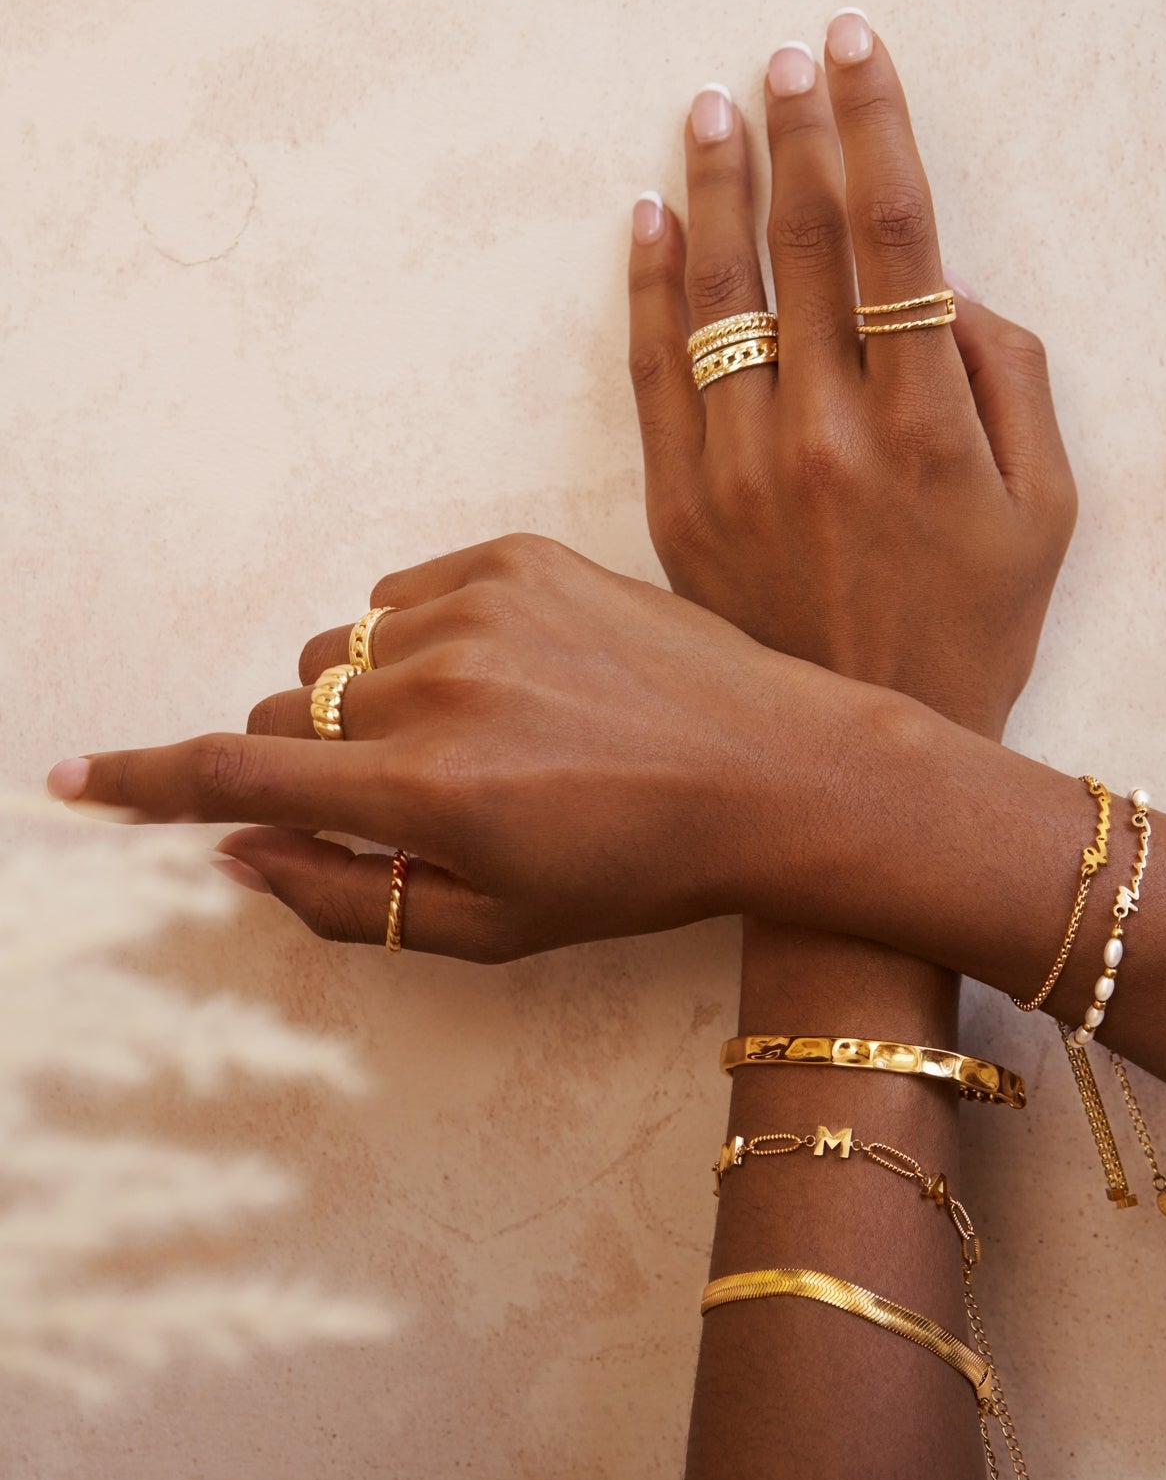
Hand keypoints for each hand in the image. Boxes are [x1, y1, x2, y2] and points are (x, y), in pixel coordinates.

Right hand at [47, 535, 887, 960]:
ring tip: (481, 729)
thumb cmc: (642, 869)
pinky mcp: (521, 554)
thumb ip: (350, 899)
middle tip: (402, 786)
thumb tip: (240, 851)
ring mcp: (478, 607)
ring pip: (346, 647)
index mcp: (425, 793)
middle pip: (285, 707)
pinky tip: (510, 674)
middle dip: (309, 755)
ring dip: (373, 694)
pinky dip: (425, 637)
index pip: (235, 774)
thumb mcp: (498, 925)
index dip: (143, 779)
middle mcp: (435, 688)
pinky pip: (407, 592)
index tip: (76, 775)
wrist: (774, 768)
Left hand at [627, 17, 1075, 735]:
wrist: (865, 756)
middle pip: (801, 246)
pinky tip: (651, 220)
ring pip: (718, 296)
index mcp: (927, 425)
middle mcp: (828, 434)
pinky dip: (649, 290)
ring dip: (716, 189)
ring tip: (709, 111)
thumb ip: (1012, 382)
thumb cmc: (970, 630)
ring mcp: (741, 473)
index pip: (893, 235)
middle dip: (793, 135)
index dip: (872, 127)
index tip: (853, 51)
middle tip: (781, 60)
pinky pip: (656, 377)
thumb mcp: (1045, 512)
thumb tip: (954, 289)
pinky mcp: (682, 511)